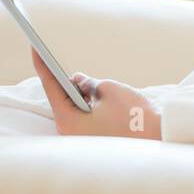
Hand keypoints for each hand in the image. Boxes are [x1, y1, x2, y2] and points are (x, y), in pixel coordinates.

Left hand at [30, 48, 161, 139]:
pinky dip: (89, 106)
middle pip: (62, 100)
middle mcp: (70, 134)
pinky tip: (96, 97)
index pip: (51, 87)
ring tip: (85, 81)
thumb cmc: (133, 118)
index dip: (43, 65)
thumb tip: (79, 83)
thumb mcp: (109, 90)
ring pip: (74, 110)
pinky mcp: (93, 143)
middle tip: (60, 59)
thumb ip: (89, 82)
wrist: (158, 145)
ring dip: (80, 95)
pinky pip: (85, 119)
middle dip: (66, 81)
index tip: (35, 48)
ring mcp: (82, 140)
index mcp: (69, 121)